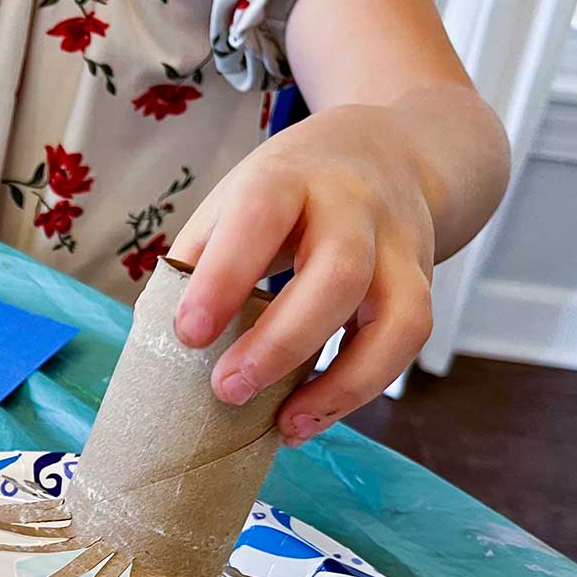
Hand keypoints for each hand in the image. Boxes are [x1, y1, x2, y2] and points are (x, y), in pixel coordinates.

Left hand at [167, 103, 436, 445]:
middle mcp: (355, 207)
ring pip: (396, 316)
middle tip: (227, 390)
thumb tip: (154, 338)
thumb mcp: (237, 198)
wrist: (393, 151)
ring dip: (341, 383)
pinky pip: (405, 342)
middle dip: (282, 342)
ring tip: (286, 425)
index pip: (260, 217)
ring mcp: (399, 246)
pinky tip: (311, 415)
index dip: (224, 277)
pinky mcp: (422, 284)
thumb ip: (199, 258)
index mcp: (289, 177)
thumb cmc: (293, 189)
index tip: (188, 334)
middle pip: (339, 271)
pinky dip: (360, 388)